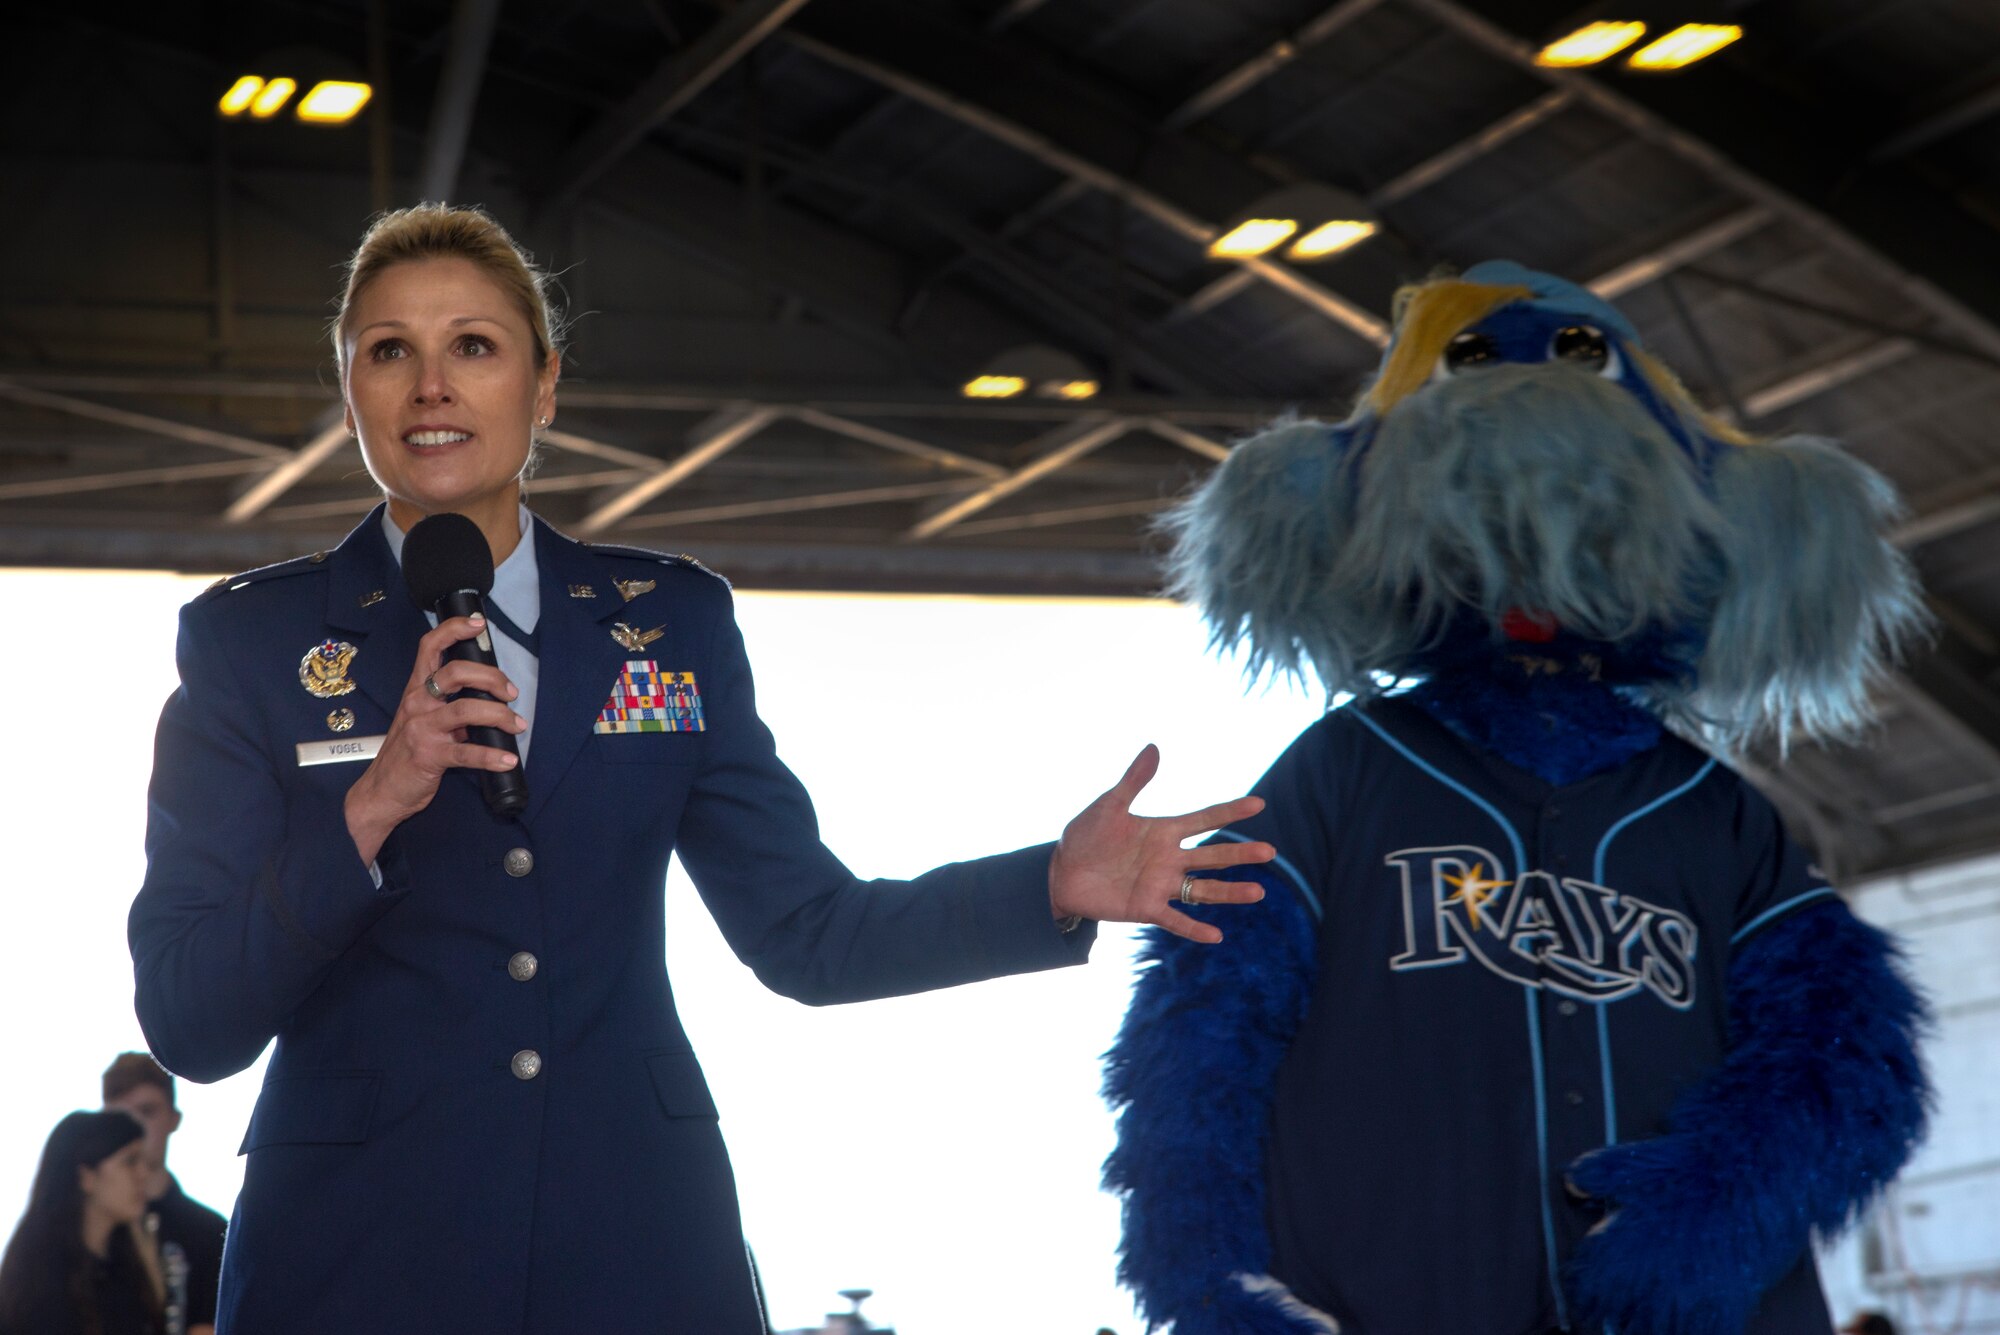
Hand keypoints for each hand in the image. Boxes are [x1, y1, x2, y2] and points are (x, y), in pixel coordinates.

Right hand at [344, 615, 525, 863]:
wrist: (381, 792)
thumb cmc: (407, 754)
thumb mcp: (424, 722)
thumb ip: (451, 707)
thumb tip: (489, 699)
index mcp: (417, 690)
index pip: (430, 647)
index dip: (453, 629)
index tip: (478, 624)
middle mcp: (417, 703)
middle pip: (456, 672)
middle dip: (492, 677)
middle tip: (511, 693)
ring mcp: (422, 729)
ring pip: (467, 709)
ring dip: (501, 715)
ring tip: (518, 725)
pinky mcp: (429, 756)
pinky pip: (468, 753)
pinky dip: (493, 756)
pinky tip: (508, 759)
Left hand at [1048, 744, 1273, 943]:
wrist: (1061, 871)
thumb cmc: (1086, 835)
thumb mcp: (1109, 804)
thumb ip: (1134, 780)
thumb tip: (1154, 748)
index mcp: (1163, 831)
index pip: (1204, 819)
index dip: (1229, 811)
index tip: (1258, 804)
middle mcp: (1168, 859)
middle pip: (1212, 856)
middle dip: (1240, 854)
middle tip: (1269, 851)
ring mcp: (1160, 885)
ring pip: (1203, 889)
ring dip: (1230, 892)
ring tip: (1258, 892)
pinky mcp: (1146, 908)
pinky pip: (1175, 919)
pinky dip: (1194, 928)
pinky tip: (1216, 936)